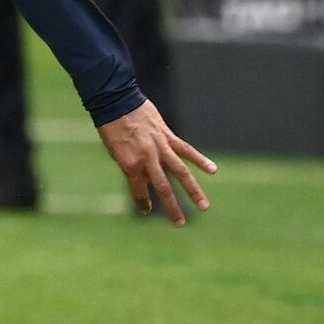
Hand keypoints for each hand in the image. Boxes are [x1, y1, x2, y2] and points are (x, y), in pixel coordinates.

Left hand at [96, 100, 216, 225]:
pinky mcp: (167, 135)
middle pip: (163, 187)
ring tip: (204, 206)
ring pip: (180, 172)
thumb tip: (143, 182)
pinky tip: (212, 170)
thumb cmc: (110, 127)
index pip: (138, 190)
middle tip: (179, 223)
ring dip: (193, 191)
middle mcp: (146, 159)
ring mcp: (159, 147)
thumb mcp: (115, 151)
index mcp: (129, 164)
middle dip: (171, 207)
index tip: (146, 210)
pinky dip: (200, 160)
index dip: (142, 202)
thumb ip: (131, 166)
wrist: (115, 100)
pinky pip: (186, 150)